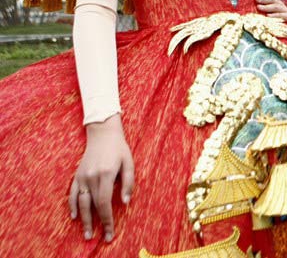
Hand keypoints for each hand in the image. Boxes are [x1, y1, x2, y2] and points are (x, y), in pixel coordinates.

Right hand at [69, 114, 133, 241]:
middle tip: (99, 238)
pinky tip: (75, 216)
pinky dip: (73, 206)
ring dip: (83, 219)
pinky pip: (72, 194)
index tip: (110, 232)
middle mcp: (91, 177)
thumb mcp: (129, 163)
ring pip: (81, 203)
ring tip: (87, 233)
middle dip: (96, 224)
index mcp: (106, 174)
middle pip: (92, 206)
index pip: (105, 203)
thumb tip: (124, 203)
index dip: (107, 219)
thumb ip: (127, 183)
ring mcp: (82, 177)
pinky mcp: (76, 175)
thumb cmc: (119, 149)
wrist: (102, 133)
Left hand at [257, 0, 286, 21]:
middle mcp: (279, 4)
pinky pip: (281, 16)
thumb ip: (259, 8)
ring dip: (267, 7)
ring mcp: (284, 10)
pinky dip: (275, 16)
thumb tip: (245, 3)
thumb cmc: (272, 21)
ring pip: (275, 7)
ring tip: (259, 7)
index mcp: (273, 1)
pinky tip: (268, 17)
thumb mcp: (265, 13)